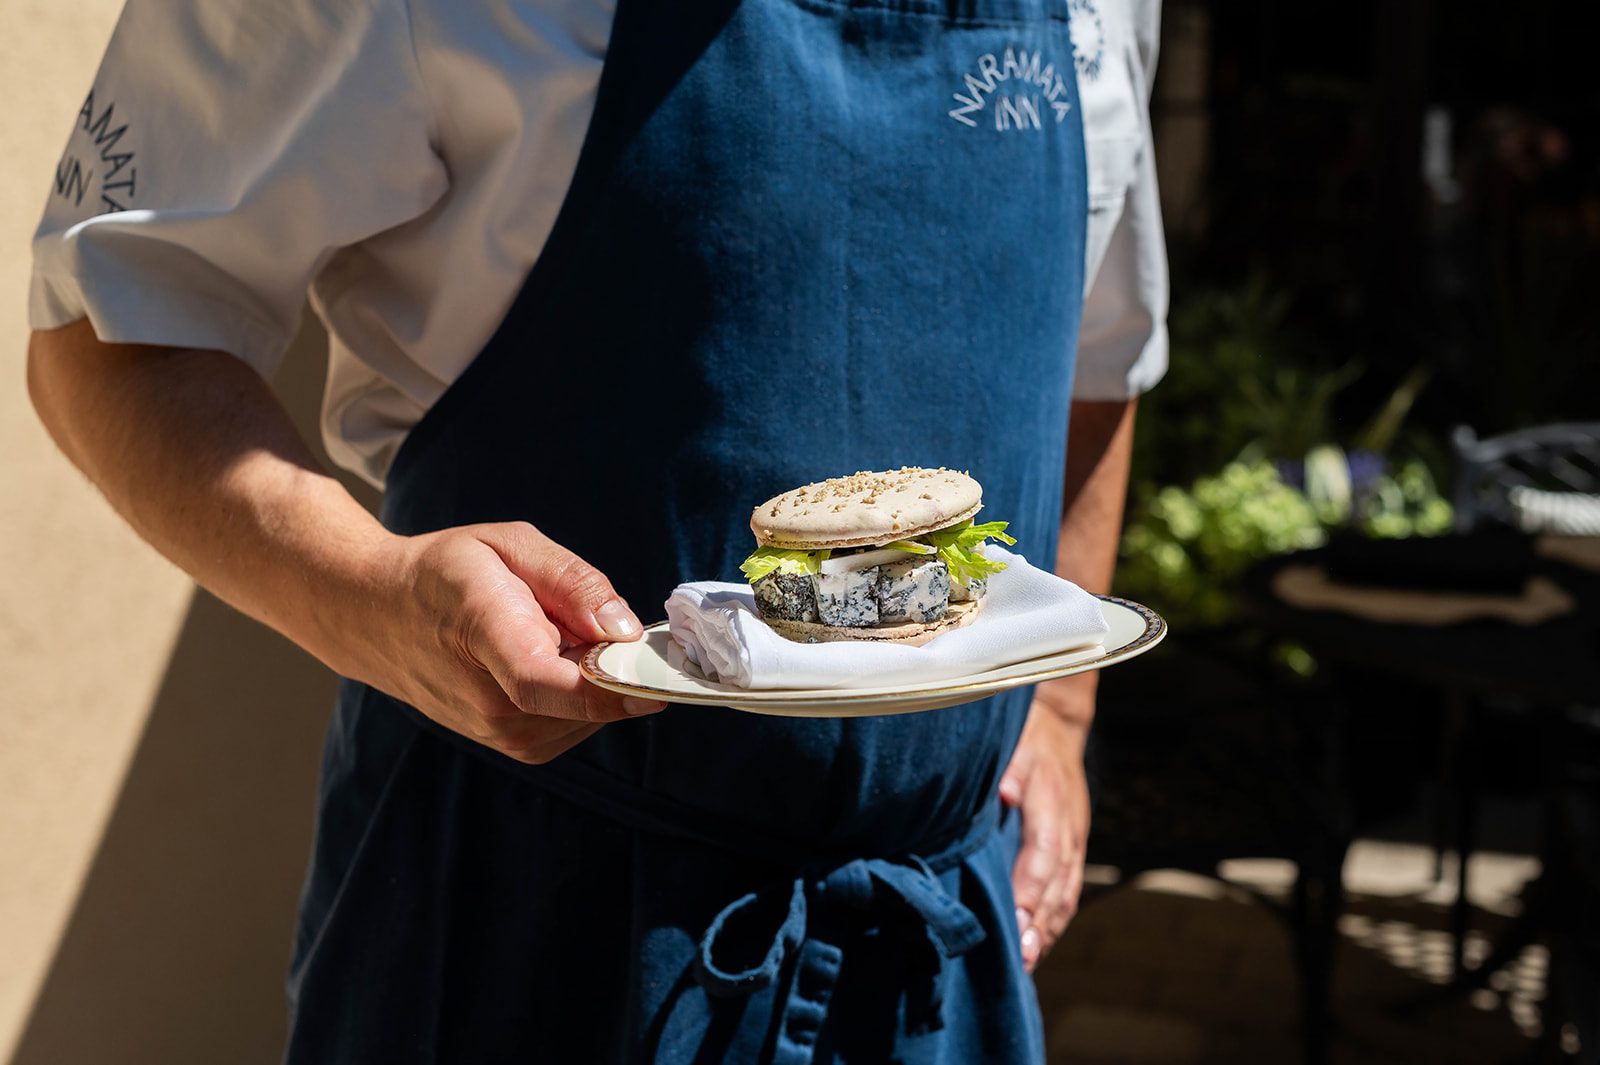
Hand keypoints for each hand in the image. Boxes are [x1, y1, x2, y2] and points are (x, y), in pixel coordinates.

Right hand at [349, 521, 665, 764]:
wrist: (377, 616)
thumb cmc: (446, 572)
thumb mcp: (510, 544)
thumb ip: (572, 581)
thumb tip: (624, 628)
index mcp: (486, 636)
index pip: (547, 683)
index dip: (609, 688)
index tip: (656, 682)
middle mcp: (491, 701)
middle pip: (588, 699)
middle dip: (615, 664)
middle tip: (586, 618)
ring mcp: (499, 732)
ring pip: (591, 714)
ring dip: (594, 677)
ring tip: (551, 635)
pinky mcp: (513, 745)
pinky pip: (577, 721)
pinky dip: (581, 693)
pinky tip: (550, 659)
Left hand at [1001, 681, 1092, 972]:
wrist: (1058, 726)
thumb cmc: (1025, 735)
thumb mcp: (1014, 740)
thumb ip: (1009, 766)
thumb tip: (1003, 791)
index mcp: (1050, 800)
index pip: (1044, 852)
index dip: (1031, 888)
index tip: (1017, 920)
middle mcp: (1068, 825)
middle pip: (1058, 882)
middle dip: (1040, 922)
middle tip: (1021, 958)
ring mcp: (1074, 839)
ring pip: (1066, 890)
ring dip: (1049, 928)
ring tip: (1028, 962)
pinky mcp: (1072, 847)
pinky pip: (1068, 888)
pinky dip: (1055, 918)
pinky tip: (1038, 944)